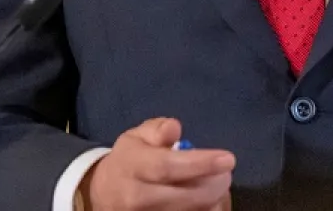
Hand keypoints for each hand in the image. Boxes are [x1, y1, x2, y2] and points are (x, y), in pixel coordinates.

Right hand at [82, 117, 233, 210]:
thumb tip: (174, 128)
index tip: (228, 159)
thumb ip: (157, 129)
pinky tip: (205, 199)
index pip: (167, 167)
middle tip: (224, 171)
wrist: (104, 194)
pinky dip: (204, 209)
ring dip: (212, 199)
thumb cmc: (129, 160)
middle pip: (186, 197)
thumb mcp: (136, 136)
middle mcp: (137, 197)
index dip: (200, 164)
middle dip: (215, 184)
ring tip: (212, 183)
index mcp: (133, 167)